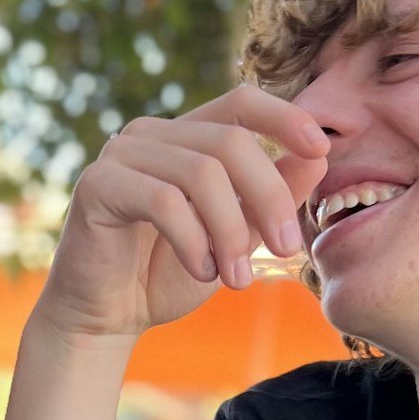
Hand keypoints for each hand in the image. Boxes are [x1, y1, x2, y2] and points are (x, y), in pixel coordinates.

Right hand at [37, 88, 328, 346]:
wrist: (106, 317)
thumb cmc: (168, 274)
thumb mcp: (236, 236)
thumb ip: (270, 196)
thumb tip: (318, 157)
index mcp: (186, 137)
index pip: (240, 102)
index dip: (284, 117)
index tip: (321, 148)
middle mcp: (151, 134)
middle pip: (230, 142)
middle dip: (268, 197)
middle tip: (285, 250)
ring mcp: (121, 154)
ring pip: (200, 173)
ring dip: (231, 231)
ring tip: (237, 280)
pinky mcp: (97, 184)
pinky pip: (162, 201)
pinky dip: (193, 241)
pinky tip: (201, 273)